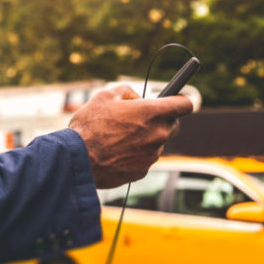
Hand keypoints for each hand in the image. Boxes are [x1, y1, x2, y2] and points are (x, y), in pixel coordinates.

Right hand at [68, 85, 192, 188]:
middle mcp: (157, 134)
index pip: (184, 104)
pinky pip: (145, 158)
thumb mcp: (104, 96)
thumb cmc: (89, 126)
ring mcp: (152, 155)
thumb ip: (126, 91)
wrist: (78, 160)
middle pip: (173, 125)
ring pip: (157, 143)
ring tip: (119, 137)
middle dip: (161, 120)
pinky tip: (116, 152)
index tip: (174, 100)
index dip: (180, 100)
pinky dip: (136, 154)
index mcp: (151, 112)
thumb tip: (135, 98)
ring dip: (146, 138)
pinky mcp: (143, 171)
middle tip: (140, 118)